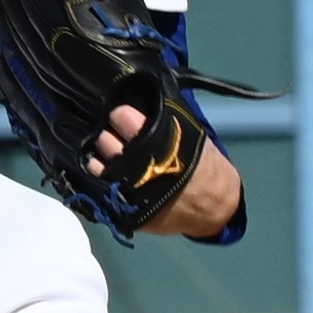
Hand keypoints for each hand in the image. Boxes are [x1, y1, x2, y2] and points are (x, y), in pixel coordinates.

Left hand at [89, 104, 243, 237]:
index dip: (118, 113)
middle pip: (105, 140)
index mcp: (155, 141)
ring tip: (104, 149)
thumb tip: (142, 102)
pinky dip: (98, 175)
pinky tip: (100, 167)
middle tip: (109, 130)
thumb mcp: (192, 134)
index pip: (122, 118)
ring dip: (99, 154)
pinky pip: (100, 187)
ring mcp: (128, 189)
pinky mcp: (124, 208)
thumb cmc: (206, 167)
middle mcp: (136, 164)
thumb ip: (165, 119)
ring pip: (97, 164)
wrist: (215, 209)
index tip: (118, 112)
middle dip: (106, 132)